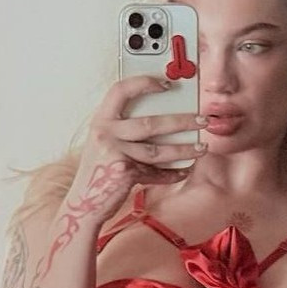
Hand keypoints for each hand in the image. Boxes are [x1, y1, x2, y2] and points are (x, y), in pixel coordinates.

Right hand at [68, 74, 209, 225]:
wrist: (83, 205)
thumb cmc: (99, 173)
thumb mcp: (106, 145)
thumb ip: (126, 131)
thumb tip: (166, 121)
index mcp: (101, 120)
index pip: (121, 90)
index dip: (143, 82)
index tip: (167, 84)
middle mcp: (105, 133)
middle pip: (151, 122)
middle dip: (182, 121)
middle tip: (202, 120)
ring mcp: (114, 153)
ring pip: (158, 150)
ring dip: (184, 149)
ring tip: (202, 148)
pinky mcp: (123, 173)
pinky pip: (155, 172)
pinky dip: (171, 174)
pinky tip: (184, 171)